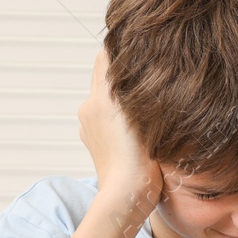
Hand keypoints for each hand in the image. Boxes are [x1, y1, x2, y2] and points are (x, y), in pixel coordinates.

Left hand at [78, 48, 161, 207]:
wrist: (127, 195)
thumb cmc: (140, 159)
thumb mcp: (140, 112)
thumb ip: (131, 81)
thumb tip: (126, 52)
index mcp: (100, 98)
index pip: (106, 56)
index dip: (122, 46)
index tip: (140, 42)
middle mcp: (89, 108)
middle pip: (105, 75)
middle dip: (123, 70)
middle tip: (148, 67)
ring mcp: (90, 127)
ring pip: (106, 98)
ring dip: (122, 94)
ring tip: (145, 98)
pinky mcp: (94, 142)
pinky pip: (105, 118)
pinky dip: (118, 115)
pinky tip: (136, 123)